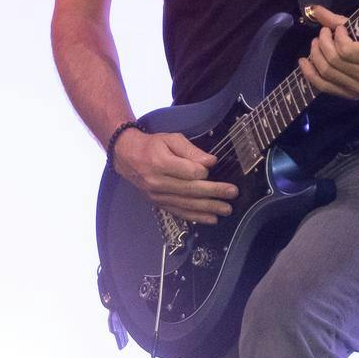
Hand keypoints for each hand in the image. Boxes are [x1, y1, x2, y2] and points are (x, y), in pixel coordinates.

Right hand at [112, 129, 237, 224]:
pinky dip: (195, 217)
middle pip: (190, 190)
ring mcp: (156, 195)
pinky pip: (178, 212)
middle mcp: (157, 181)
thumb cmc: (151, 145)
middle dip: (214, 192)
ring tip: (226, 209)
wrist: (126, 156)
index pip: (189, 172)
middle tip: (232, 193)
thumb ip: (191, 150)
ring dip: (208, 208)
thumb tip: (210, 162)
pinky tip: (210, 219)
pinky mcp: (157, 203)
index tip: (211, 167)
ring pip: (186, 204)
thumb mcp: (171, 139)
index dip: (204, 172)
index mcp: (160, 162)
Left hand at [298, 8, 358, 99]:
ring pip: (327, 74)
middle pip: (334, 62)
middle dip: (322, 44)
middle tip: (323, 34)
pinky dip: (310, 74)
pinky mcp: (351, 96)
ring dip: (315, 56)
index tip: (338, 28)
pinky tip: (304, 62)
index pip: (347, 50)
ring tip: (315, 44)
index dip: (337, 37)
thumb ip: (343, 21)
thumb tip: (316, 9)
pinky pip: (324, 87)